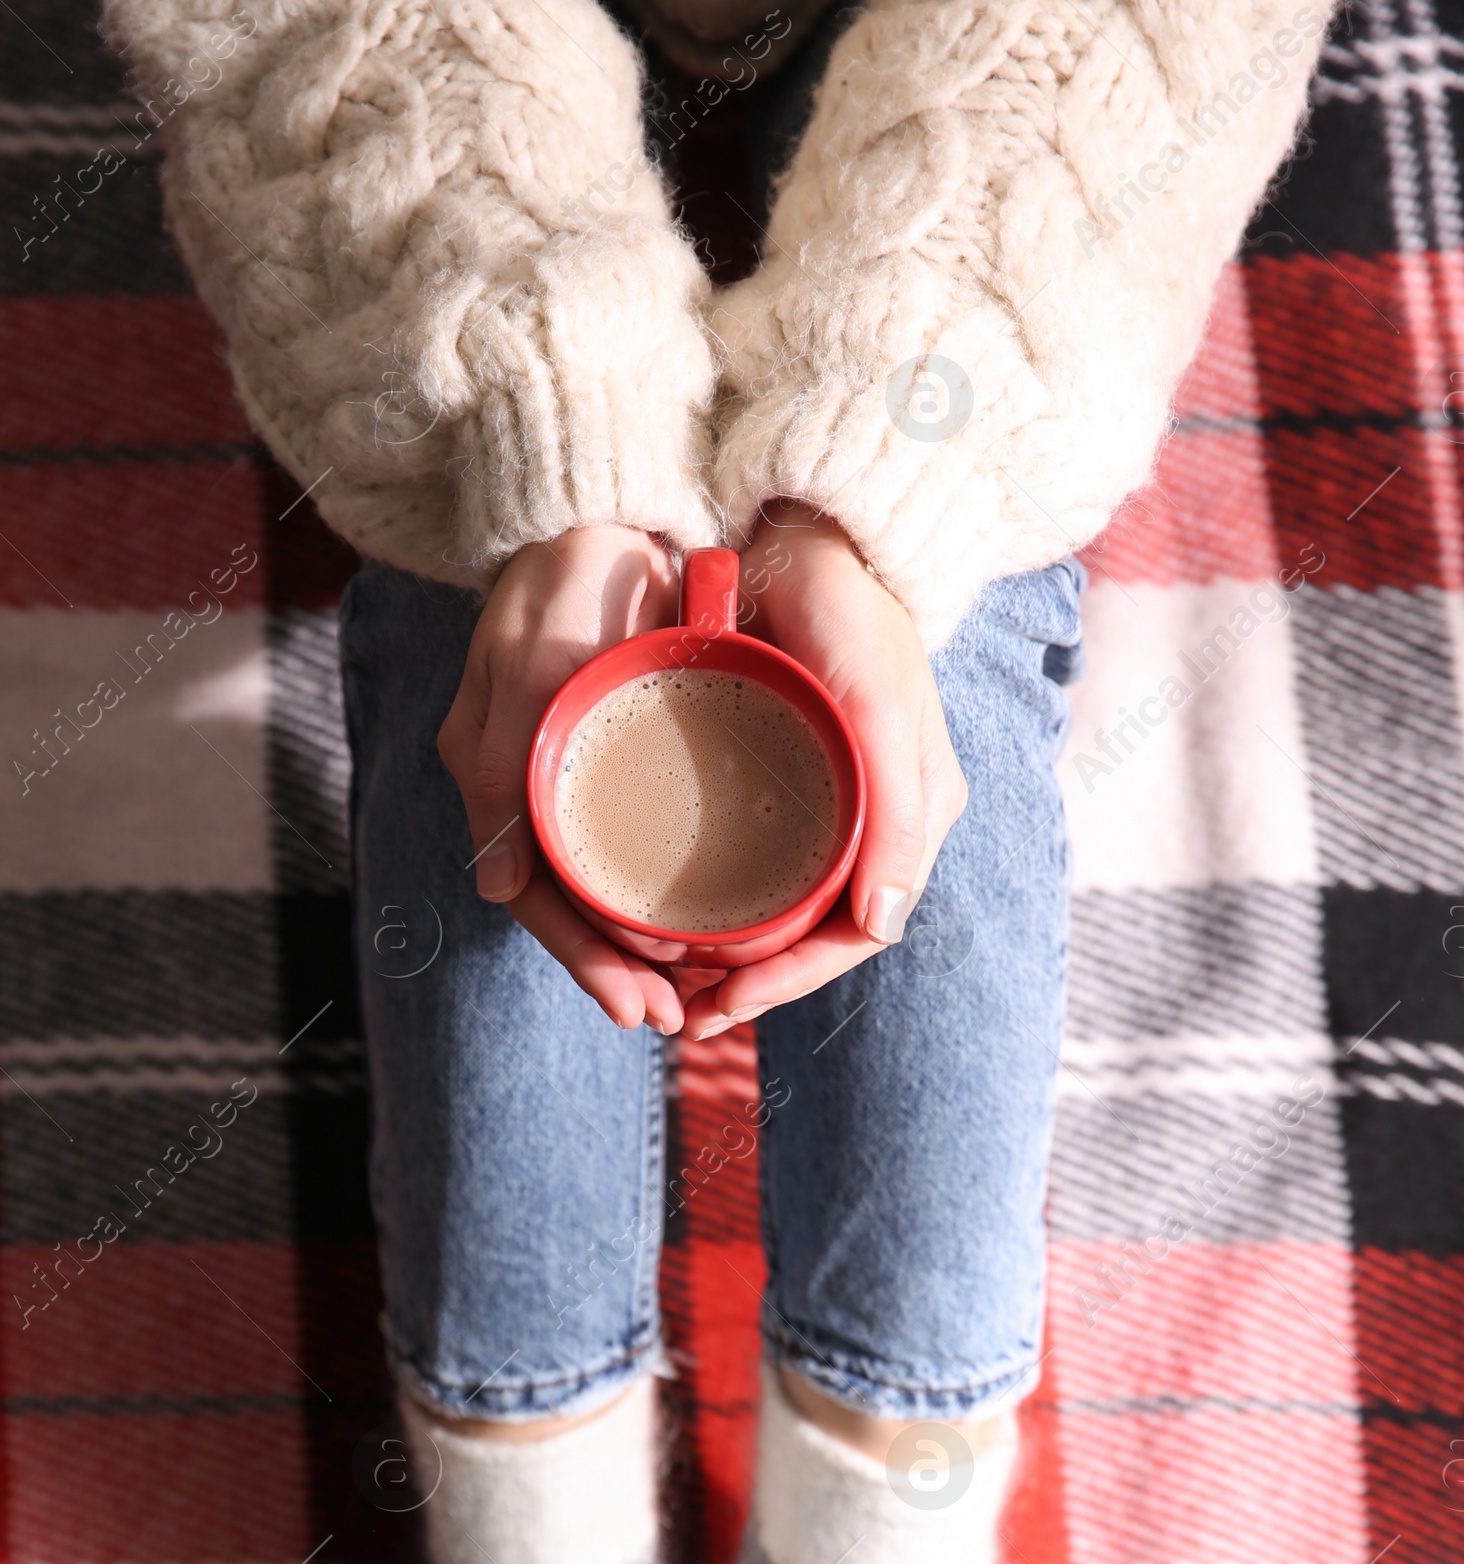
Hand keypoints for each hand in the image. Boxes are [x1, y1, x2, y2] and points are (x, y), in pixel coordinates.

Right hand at [438, 526, 687, 1034]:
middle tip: (677, 1019)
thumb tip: (497, 887)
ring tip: (700, 995)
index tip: (640, 1003)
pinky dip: (673, 895)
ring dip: (649, 949)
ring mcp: (582, 779)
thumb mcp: (532, 662)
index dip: (585, 958)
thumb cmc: (565, 576)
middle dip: (622, 973)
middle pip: (576, 909)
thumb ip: (504, 766)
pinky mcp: (629, 762)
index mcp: (498, 779)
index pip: (536, 896)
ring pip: (611, 890)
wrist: (611, 504)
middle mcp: (535, 791)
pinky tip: (713, 925)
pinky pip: (643, 850)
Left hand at [679, 506, 966, 1039]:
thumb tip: (879, 926)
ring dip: (737, 957)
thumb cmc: (850, 608)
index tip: (725, 999)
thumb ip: (893, 809)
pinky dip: (723, 906)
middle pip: (817, 937)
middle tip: (686, 1011)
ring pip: (787, 912)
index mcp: (910, 817)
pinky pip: (762, 867)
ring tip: (673, 983)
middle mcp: (876, 823)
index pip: (855, 934)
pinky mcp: (791, 780)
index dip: (792, 979)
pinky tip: (676, 922)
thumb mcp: (875, 698)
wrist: (806, 532)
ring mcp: (834, 804)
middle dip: (757, 983)